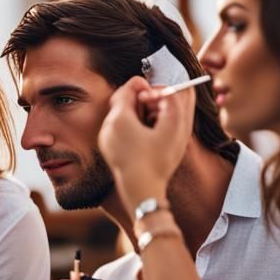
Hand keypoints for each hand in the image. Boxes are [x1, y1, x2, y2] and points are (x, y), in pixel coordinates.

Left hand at [98, 76, 194, 210]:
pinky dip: (131, 126)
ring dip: (137, 113)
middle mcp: (108, 127)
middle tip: (158, 108)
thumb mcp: (174, 130)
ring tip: (154, 124)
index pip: (127, 88)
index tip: (157, 95)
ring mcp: (105, 139)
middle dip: (141, 100)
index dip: (144, 87)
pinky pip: (118, 129)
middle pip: (123, 101)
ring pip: (120, 115)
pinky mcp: (108, 150)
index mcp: (119, 119)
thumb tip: (169, 92)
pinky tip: (146, 138)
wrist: (141, 192)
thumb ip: (174, 104)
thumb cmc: (158, 162)